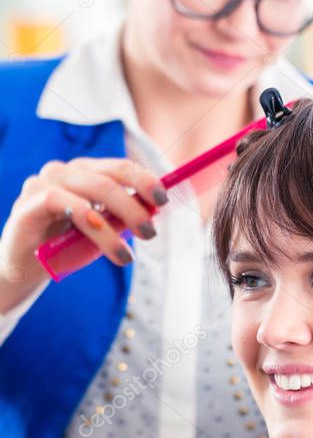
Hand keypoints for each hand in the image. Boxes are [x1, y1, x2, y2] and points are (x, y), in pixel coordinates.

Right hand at [0, 157, 167, 309]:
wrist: (23, 270)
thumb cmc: (64, 247)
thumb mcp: (102, 232)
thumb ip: (123, 218)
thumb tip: (155, 209)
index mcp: (86, 172)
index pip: (121, 168)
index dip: (145, 180)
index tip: (164, 200)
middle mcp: (65, 171)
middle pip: (111, 177)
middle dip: (135, 205)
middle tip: (150, 232)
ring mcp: (44, 182)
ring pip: (94, 192)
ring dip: (116, 225)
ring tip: (127, 256)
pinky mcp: (29, 201)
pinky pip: (63, 202)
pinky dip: (90, 222)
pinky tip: (105, 245)